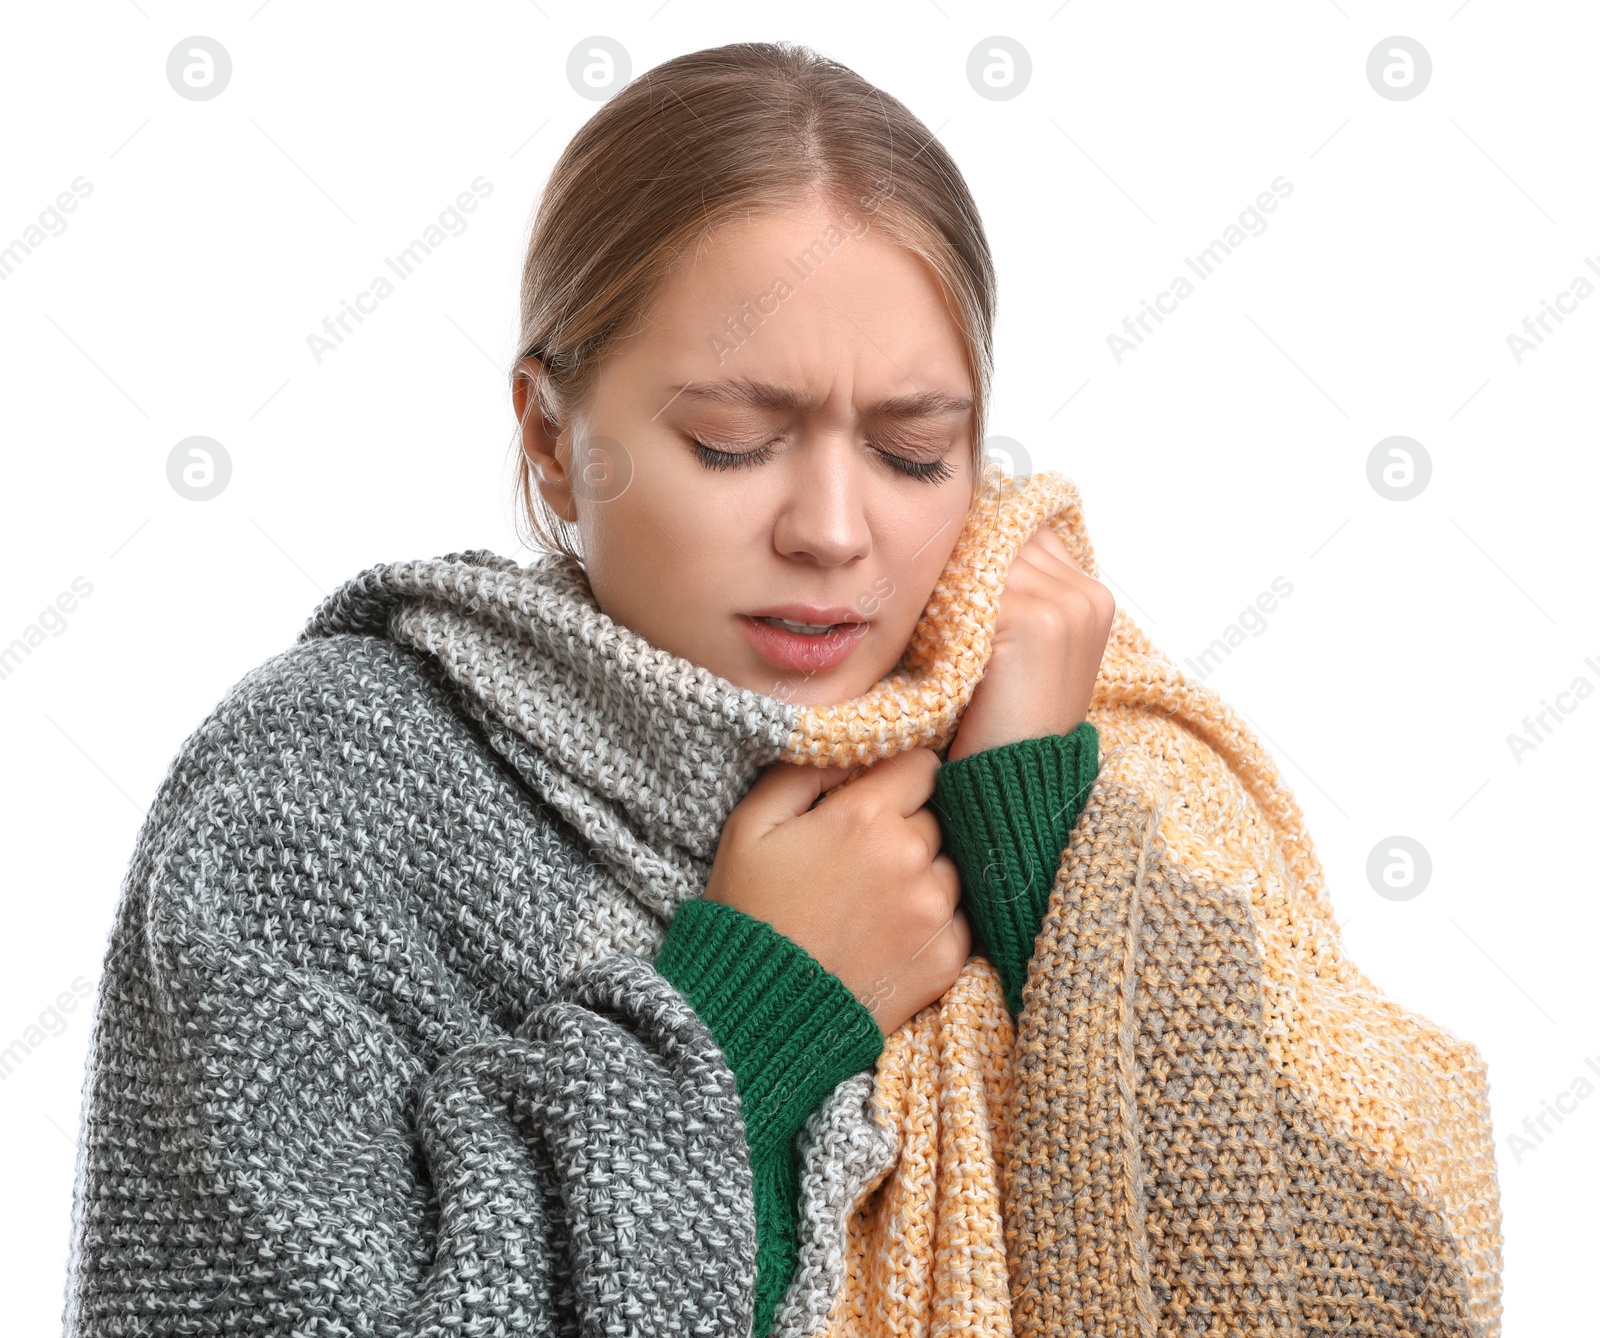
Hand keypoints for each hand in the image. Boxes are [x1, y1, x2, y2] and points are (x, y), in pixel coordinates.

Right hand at [705, 748, 969, 1036]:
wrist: (756, 1015)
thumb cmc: (747, 912)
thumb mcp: (751, 825)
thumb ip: (802, 771)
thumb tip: (849, 743)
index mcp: (866, 817)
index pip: (923, 765)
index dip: (900, 775)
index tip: (879, 793)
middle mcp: (912, 859)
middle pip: (940, 815)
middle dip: (909, 825)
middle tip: (865, 854)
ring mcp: (934, 912)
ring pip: (954, 866)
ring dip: (926, 873)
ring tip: (876, 897)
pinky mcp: (946, 959)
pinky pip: (961, 918)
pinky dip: (935, 920)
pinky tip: (890, 932)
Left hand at [944, 523, 1114, 762]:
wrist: (1018, 779)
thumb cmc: (1009, 716)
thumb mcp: (1023, 646)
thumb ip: (1015, 593)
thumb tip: (963, 539)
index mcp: (1093, 596)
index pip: (1025, 535)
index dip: (982, 554)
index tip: (951, 587)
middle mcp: (1088, 595)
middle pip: (1005, 541)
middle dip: (964, 565)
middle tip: (936, 611)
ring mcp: (1068, 606)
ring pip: (985, 560)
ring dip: (951, 585)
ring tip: (936, 632)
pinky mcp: (1037, 621)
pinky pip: (973, 588)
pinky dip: (946, 612)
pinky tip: (938, 645)